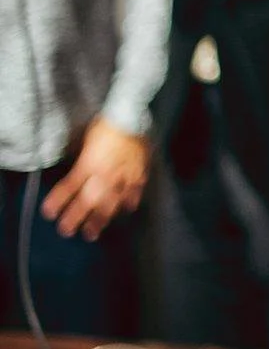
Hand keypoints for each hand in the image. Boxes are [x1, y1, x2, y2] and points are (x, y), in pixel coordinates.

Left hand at [40, 117, 149, 239]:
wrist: (131, 116)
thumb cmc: (106, 124)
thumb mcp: (86, 140)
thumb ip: (82, 157)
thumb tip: (78, 169)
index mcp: (88, 164)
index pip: (69, 187)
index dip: (58, 201)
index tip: (49, 213)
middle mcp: (104, 174)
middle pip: (87, 201)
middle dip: (76, 217)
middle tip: (67, 231)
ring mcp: (123, 176)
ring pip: (110, 202)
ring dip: (100, 218)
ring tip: (93, 232)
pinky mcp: (139, 172)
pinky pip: (135, 190)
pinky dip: (130, 200)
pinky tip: (127, 209)